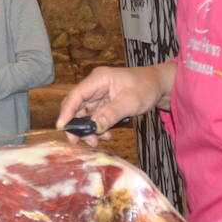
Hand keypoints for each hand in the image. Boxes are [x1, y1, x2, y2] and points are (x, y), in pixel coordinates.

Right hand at [55, 63, 172, 144]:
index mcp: (98, 79)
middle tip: (78, 141)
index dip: (66, 111)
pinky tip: (106, 134)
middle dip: (76, 125)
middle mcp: (94, 86)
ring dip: (88, 129)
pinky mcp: (103, 103)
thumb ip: (111, 114)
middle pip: (76, 106)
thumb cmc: (146, 87)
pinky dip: (97, 128)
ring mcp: (98, 95)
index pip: (76, 95)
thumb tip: (94, 127)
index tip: (61, 127)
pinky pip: (94, 117)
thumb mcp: (130, 101)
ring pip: (84, 114)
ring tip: (97, 141)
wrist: (159, 85)